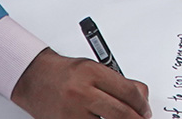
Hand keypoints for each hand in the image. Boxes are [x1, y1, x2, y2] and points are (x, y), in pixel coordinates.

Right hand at [12, 48, 151, 118]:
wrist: (35, 78)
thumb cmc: (66, 73)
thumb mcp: (95, 68)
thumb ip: (118, 82)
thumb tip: (141, 98)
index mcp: (93, 73)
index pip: (128, 92)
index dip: (142, 104)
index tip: (146, 110)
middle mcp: (82, 92)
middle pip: (121, 113)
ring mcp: (72, 112)